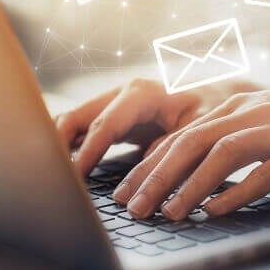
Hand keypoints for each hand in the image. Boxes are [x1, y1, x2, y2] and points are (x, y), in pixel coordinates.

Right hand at [54, 78, 260, 175]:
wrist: (219, 96)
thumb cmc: (213, 109)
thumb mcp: (201, 127)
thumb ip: (174, 145)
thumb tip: (147, 173)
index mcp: (142, 93)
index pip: (105, 124)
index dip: (89, 151)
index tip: (75, 176)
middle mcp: (122, 94)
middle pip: (77, 117)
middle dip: (59, 145)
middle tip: (50, 177)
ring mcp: (114, 105)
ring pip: (73, 122)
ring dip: (59, 147)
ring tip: (49, 176)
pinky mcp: (113, 118)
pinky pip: (82, 131)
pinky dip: (69, 148)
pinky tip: (62, 171)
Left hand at [115, 74, 269, 219]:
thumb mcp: (264, 119)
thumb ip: (232, 138)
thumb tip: (200, 174)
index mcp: (234, 107)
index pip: (179, 135)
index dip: (148, 164)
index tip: (124, 191)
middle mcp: (247, 114)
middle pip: (189, 143)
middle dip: (155, 177)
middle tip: (131, 207)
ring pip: (219, 156)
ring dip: (188, 186)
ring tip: (167, 214)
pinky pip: (261, 173)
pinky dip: (234, 193)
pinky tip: (214, 211)